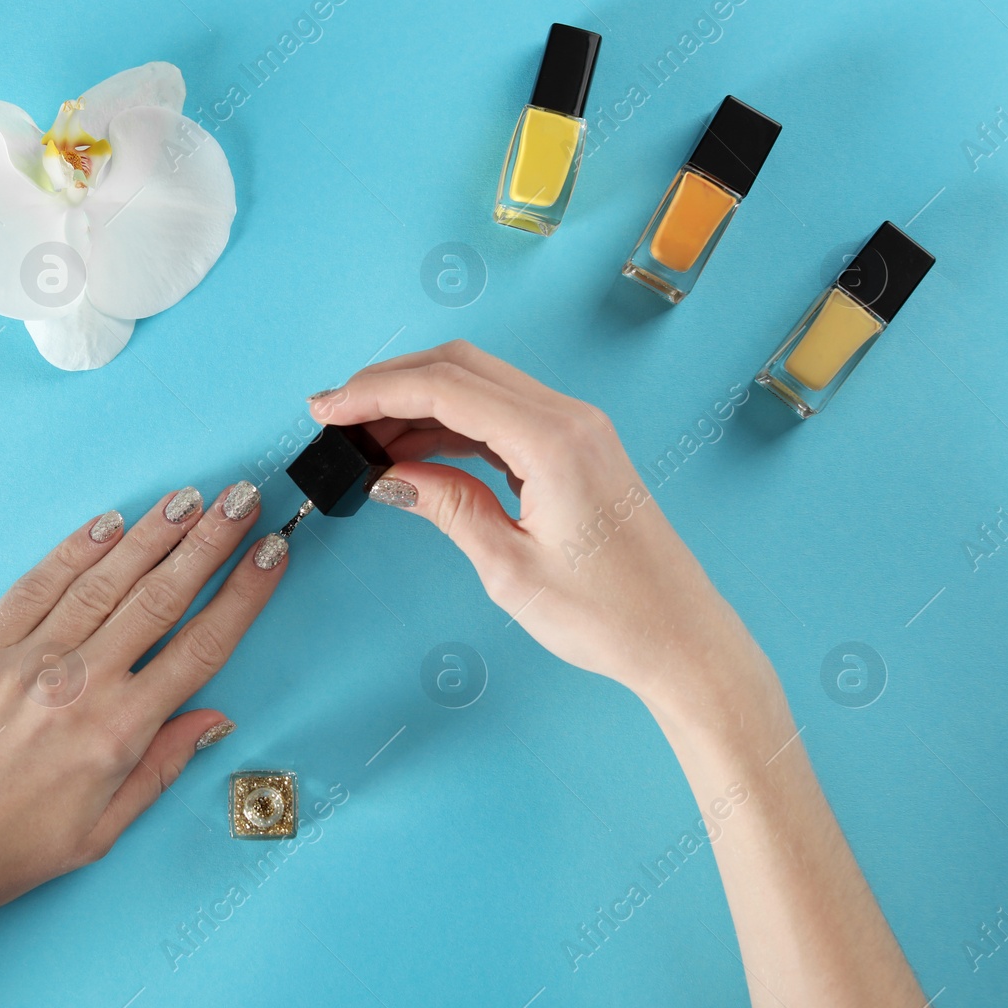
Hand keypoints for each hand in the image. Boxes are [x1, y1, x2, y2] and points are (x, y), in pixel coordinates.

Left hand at [0, 480, 281, 929]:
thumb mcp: (98, 832)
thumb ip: (159, 768)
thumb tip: (212, 721)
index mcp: (115, 733)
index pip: (200, 646)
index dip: (243, 594)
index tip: (269, 555)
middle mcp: (75, 686)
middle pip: (160, 596)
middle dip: (209, 541)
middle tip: (242, 501)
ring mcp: (22, 660)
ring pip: (103, 580)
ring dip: (153, 533)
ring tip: (190, 499)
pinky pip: (35, 586)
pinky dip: (75, 550)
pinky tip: (109, 524)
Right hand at [312, 341, 749, 702]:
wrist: (681, 639)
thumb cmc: (610, 615)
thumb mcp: (510, 569)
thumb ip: (447, 508)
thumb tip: (391, 476)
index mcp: (553, 441)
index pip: (445, 387)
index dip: (374, 392)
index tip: (326, 408)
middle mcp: (568, 419)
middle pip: (460, 368)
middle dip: (389, 385)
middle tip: (334, 416)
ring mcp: (576, 429)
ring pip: (478, 386)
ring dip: (418, 404)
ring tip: (364, 442)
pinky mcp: (576, 449)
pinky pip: (500, 416)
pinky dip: (451, 425)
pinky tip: (415, 454)